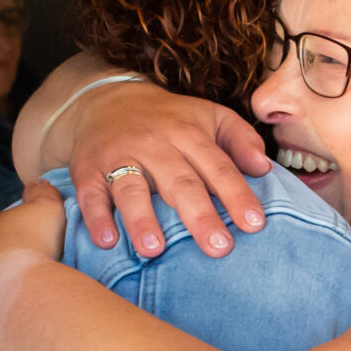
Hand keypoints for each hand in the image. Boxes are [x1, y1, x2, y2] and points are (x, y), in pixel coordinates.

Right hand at [68, 82, 271, 258]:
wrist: (106, 100)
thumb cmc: (170, 119)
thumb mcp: (210, 116)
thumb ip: (241, 138)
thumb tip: (263, 167)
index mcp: (188, 134)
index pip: (217, 167)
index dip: (236, 195)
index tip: (254, 224)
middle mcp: (154, 144)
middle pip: (179, 183)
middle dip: (200, 216)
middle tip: (219, 248)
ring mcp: (118, 156)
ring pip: (132, 188)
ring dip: (142, 219)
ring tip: (155, 250)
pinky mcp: (87, 169)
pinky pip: (90, 194)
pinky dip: (96, 218)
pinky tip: (107, 242)